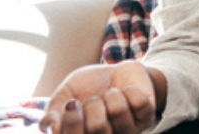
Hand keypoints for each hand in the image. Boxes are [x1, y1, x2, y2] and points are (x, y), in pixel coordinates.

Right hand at [39, 61, 156, 133]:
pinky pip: (139, 103)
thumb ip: (52, 113)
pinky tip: (128, 93)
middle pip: (97, 127)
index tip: (71, 104)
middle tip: (95, 99)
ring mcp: (128, 132)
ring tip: (112, 94)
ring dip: (112, 96)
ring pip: (118, 112)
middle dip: (93, 104)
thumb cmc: (87, 87)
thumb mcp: (65, 95)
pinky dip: (131, 90)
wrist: (116, 70)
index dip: (72, 121)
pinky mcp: (147, 119)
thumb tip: (51, 129)